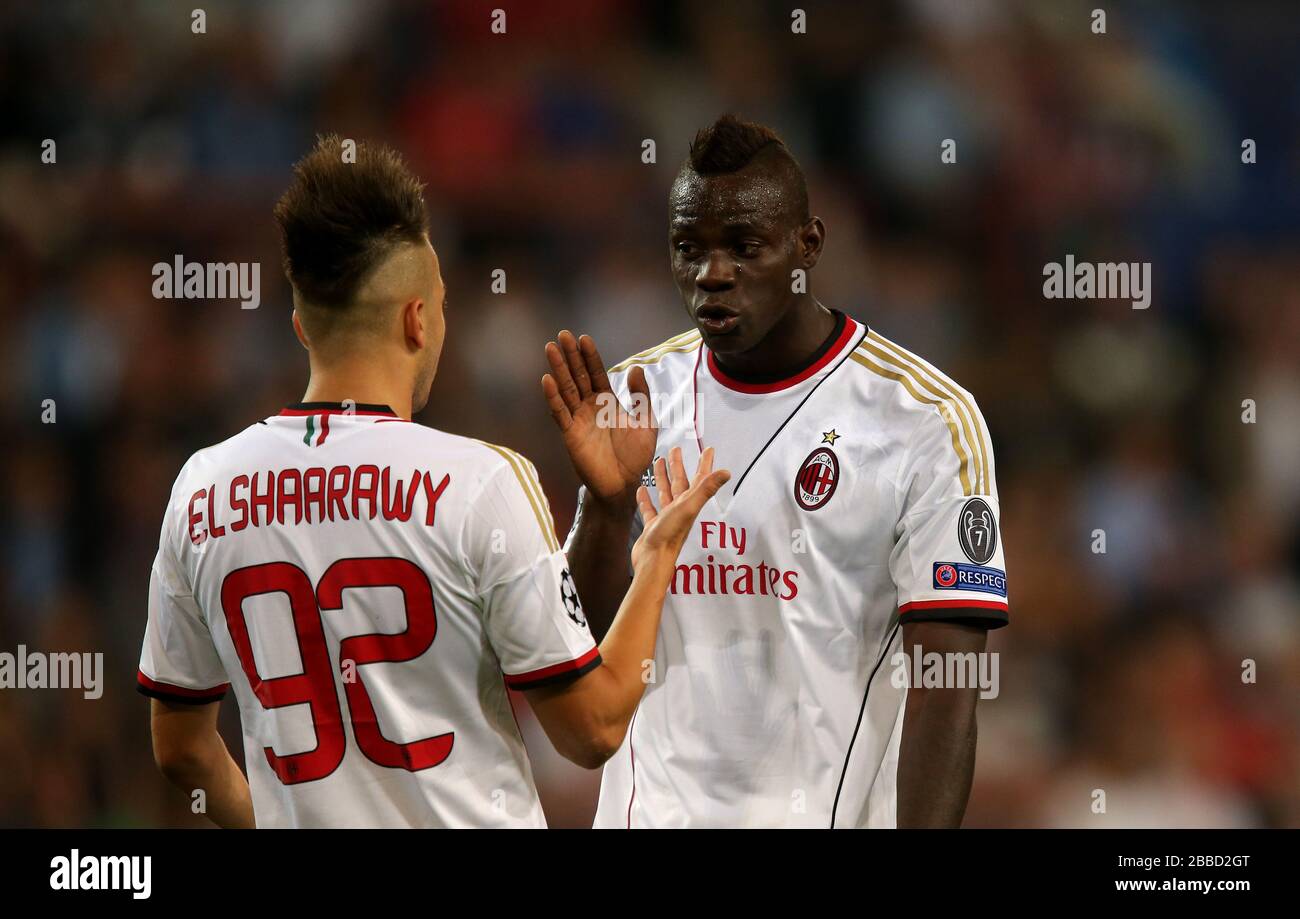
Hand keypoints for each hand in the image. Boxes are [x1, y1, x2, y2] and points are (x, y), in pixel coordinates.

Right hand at [542, 331, 656, 508]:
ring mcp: (579, 419)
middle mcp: (590, 407)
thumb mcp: (646, 422)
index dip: (590, 357)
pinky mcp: (570, 434)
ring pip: (567, 389)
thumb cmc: (635, 457)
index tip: (584, 338)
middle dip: (571, 356)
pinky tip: (547, 380)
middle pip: (578, 376)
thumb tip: (636, 368)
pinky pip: (560, 413)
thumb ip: (641, 397)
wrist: (624, 484)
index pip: (597, 373)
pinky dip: (553, 397)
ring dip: (559, 369)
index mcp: (608, 402)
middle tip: (562, 334)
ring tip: (551, 349)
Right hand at [630, 447, 729, 570]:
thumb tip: (727, 472)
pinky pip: (650, 508)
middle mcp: (680, 509)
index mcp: (689, 503)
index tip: (708, 449)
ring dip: (663, 478)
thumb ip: (706, 489)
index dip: (704, 464)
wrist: (653, 561)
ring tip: (658, 462)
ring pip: (665, 492)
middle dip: (679, 465)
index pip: (699, 479)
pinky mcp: (653, 526)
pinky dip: (646, 498)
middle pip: (680, 482)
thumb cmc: (670, 535)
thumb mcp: (688, 507)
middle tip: (675, 449)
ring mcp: (666, 518)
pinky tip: (641, 490)